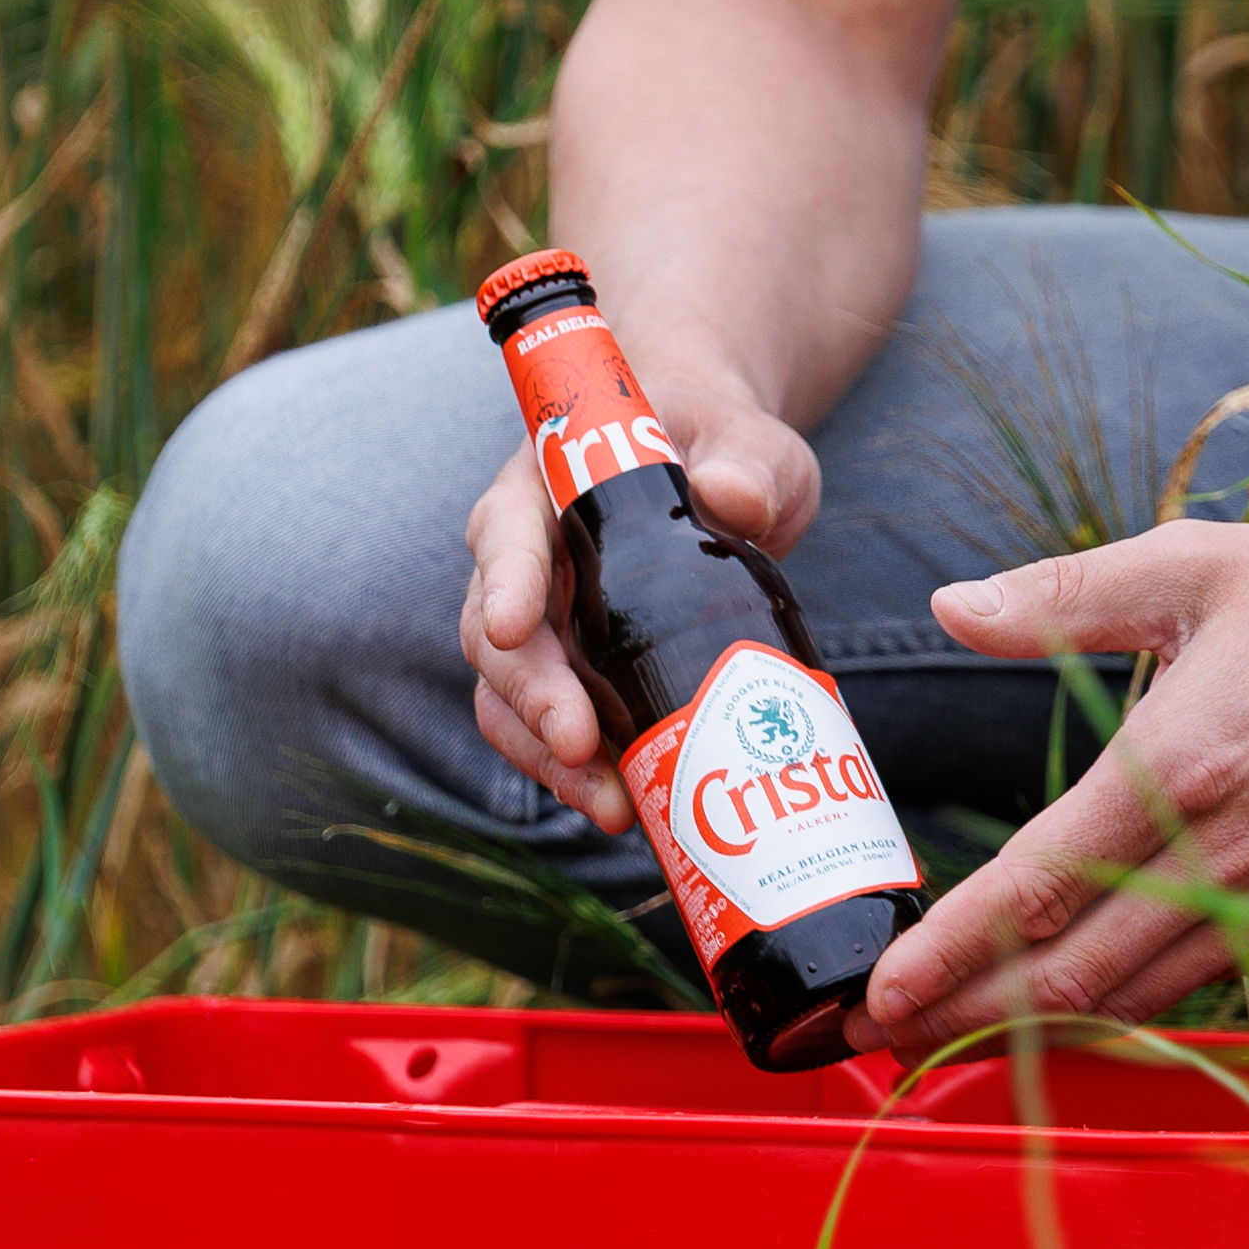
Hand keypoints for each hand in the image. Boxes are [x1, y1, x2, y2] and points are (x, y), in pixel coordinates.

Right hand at [459, 384, 819, 832]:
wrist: (723, 474)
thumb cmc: (724, 446)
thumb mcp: (750, 441)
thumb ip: (751, 460)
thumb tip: (738, 499)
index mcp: (545, 488)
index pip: (506, 532)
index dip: (505, 581)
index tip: (511, 629)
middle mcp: (526, 564)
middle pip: (497, 639)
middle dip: (532, 699)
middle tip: (579, 746)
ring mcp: (546, 629)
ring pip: (511, 703)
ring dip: (550, 760)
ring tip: (614, 807)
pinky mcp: (575, 680)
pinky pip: (555, 735)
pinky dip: (580, 775)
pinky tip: (629, 806)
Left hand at [855, 514, 1248, 1055]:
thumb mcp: (1197, 566)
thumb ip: (1063, 595)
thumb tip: (953, 606)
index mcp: (1183, 764)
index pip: (1040, 884)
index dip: (954, 949)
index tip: (884, 990)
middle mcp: (1228, 855)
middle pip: (1076, 972)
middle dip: (970, 1014)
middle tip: (889, 1036)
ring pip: (1140, 997)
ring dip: (1041, 1027)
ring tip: (962, 1034)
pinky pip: (1206, 985)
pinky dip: (1132, 1010)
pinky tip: (1084, 1005)